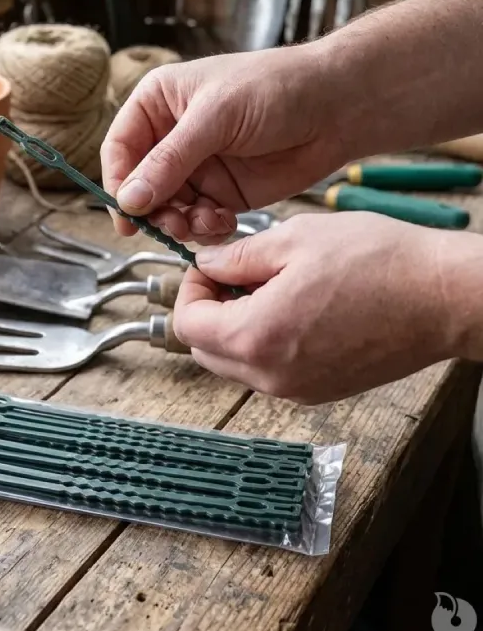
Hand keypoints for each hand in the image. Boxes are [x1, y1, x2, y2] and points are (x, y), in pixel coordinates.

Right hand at [100, 47, 344, 244]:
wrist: (337, 108)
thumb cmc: (275, 88)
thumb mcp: (215, 117)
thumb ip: (169, 161)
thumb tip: (129, 200)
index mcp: (158, 104)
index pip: (120, 149)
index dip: (118, 182)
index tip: (126, 214)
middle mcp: (171, 138)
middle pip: (140, 186)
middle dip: (152, 210)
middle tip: (169, 225)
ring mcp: (196, 168)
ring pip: (168, 208)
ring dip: (180, 222)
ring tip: (203, 222)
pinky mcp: (222, 193)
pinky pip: (198, 220)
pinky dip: (206, 228)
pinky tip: (224, 220)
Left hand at [173, 212, 456, 404]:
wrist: (444, 297)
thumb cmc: (378, 262)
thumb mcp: (294, 240)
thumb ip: (237, 257)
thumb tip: (207, 264)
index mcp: (257, 336)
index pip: (187, 324)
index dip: (189, 289)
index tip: (209, 266)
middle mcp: (271, 375)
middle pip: (205, 350)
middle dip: (207, 310)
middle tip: (233, 275)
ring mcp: (296, 389)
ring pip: (234, 364)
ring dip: (233, 327)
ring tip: (266, 289)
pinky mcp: (318, 391)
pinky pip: (267, 371)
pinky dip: (262, 343)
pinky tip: (291, 309)